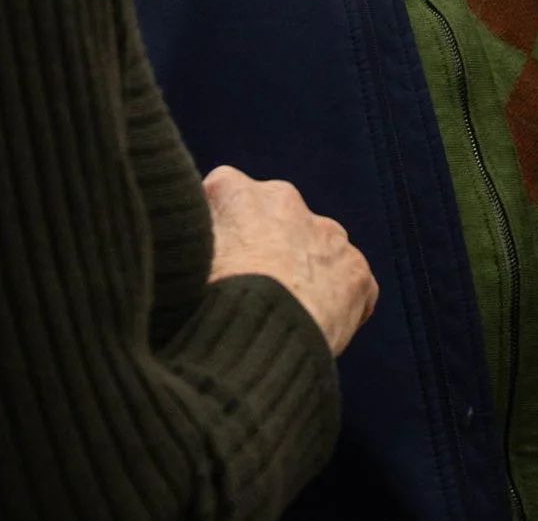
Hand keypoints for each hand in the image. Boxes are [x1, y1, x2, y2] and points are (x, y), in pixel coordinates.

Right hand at [202, 166, 378, 354]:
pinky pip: (349, 283)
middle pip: (274, 218)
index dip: (218, 229)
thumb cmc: (206, 306)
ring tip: (283, 313)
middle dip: (265, 246)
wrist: (256, 345)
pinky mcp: (356, 272)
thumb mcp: (180, 263)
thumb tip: (184, 242)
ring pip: (315, 248)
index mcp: (238, 193)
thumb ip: (188, 241)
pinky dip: (338, 303)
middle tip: (248, 289)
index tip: (212, 258)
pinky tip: (315, 329)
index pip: (224, 195)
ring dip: (303, 272)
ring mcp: (328, 236)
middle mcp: (287, 202)